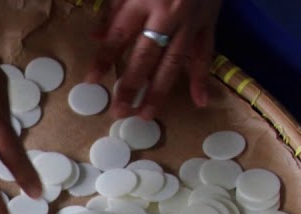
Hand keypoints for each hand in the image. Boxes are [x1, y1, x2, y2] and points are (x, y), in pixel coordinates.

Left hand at [87, 0, 222, 119]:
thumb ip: (112, 8)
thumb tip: (96, 37)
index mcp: (143, 0)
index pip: (118, 36)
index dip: (103, 60)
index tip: (91, 81)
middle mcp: (167, 14)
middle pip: (146, 56)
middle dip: (131, 86)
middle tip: (119, 111)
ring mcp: (191, 21)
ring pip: (174, 62)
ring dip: (160, 91)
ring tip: (146, 114)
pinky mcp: (209, 23)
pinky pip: (206, 54)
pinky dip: (202, 78)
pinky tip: (199, 101)